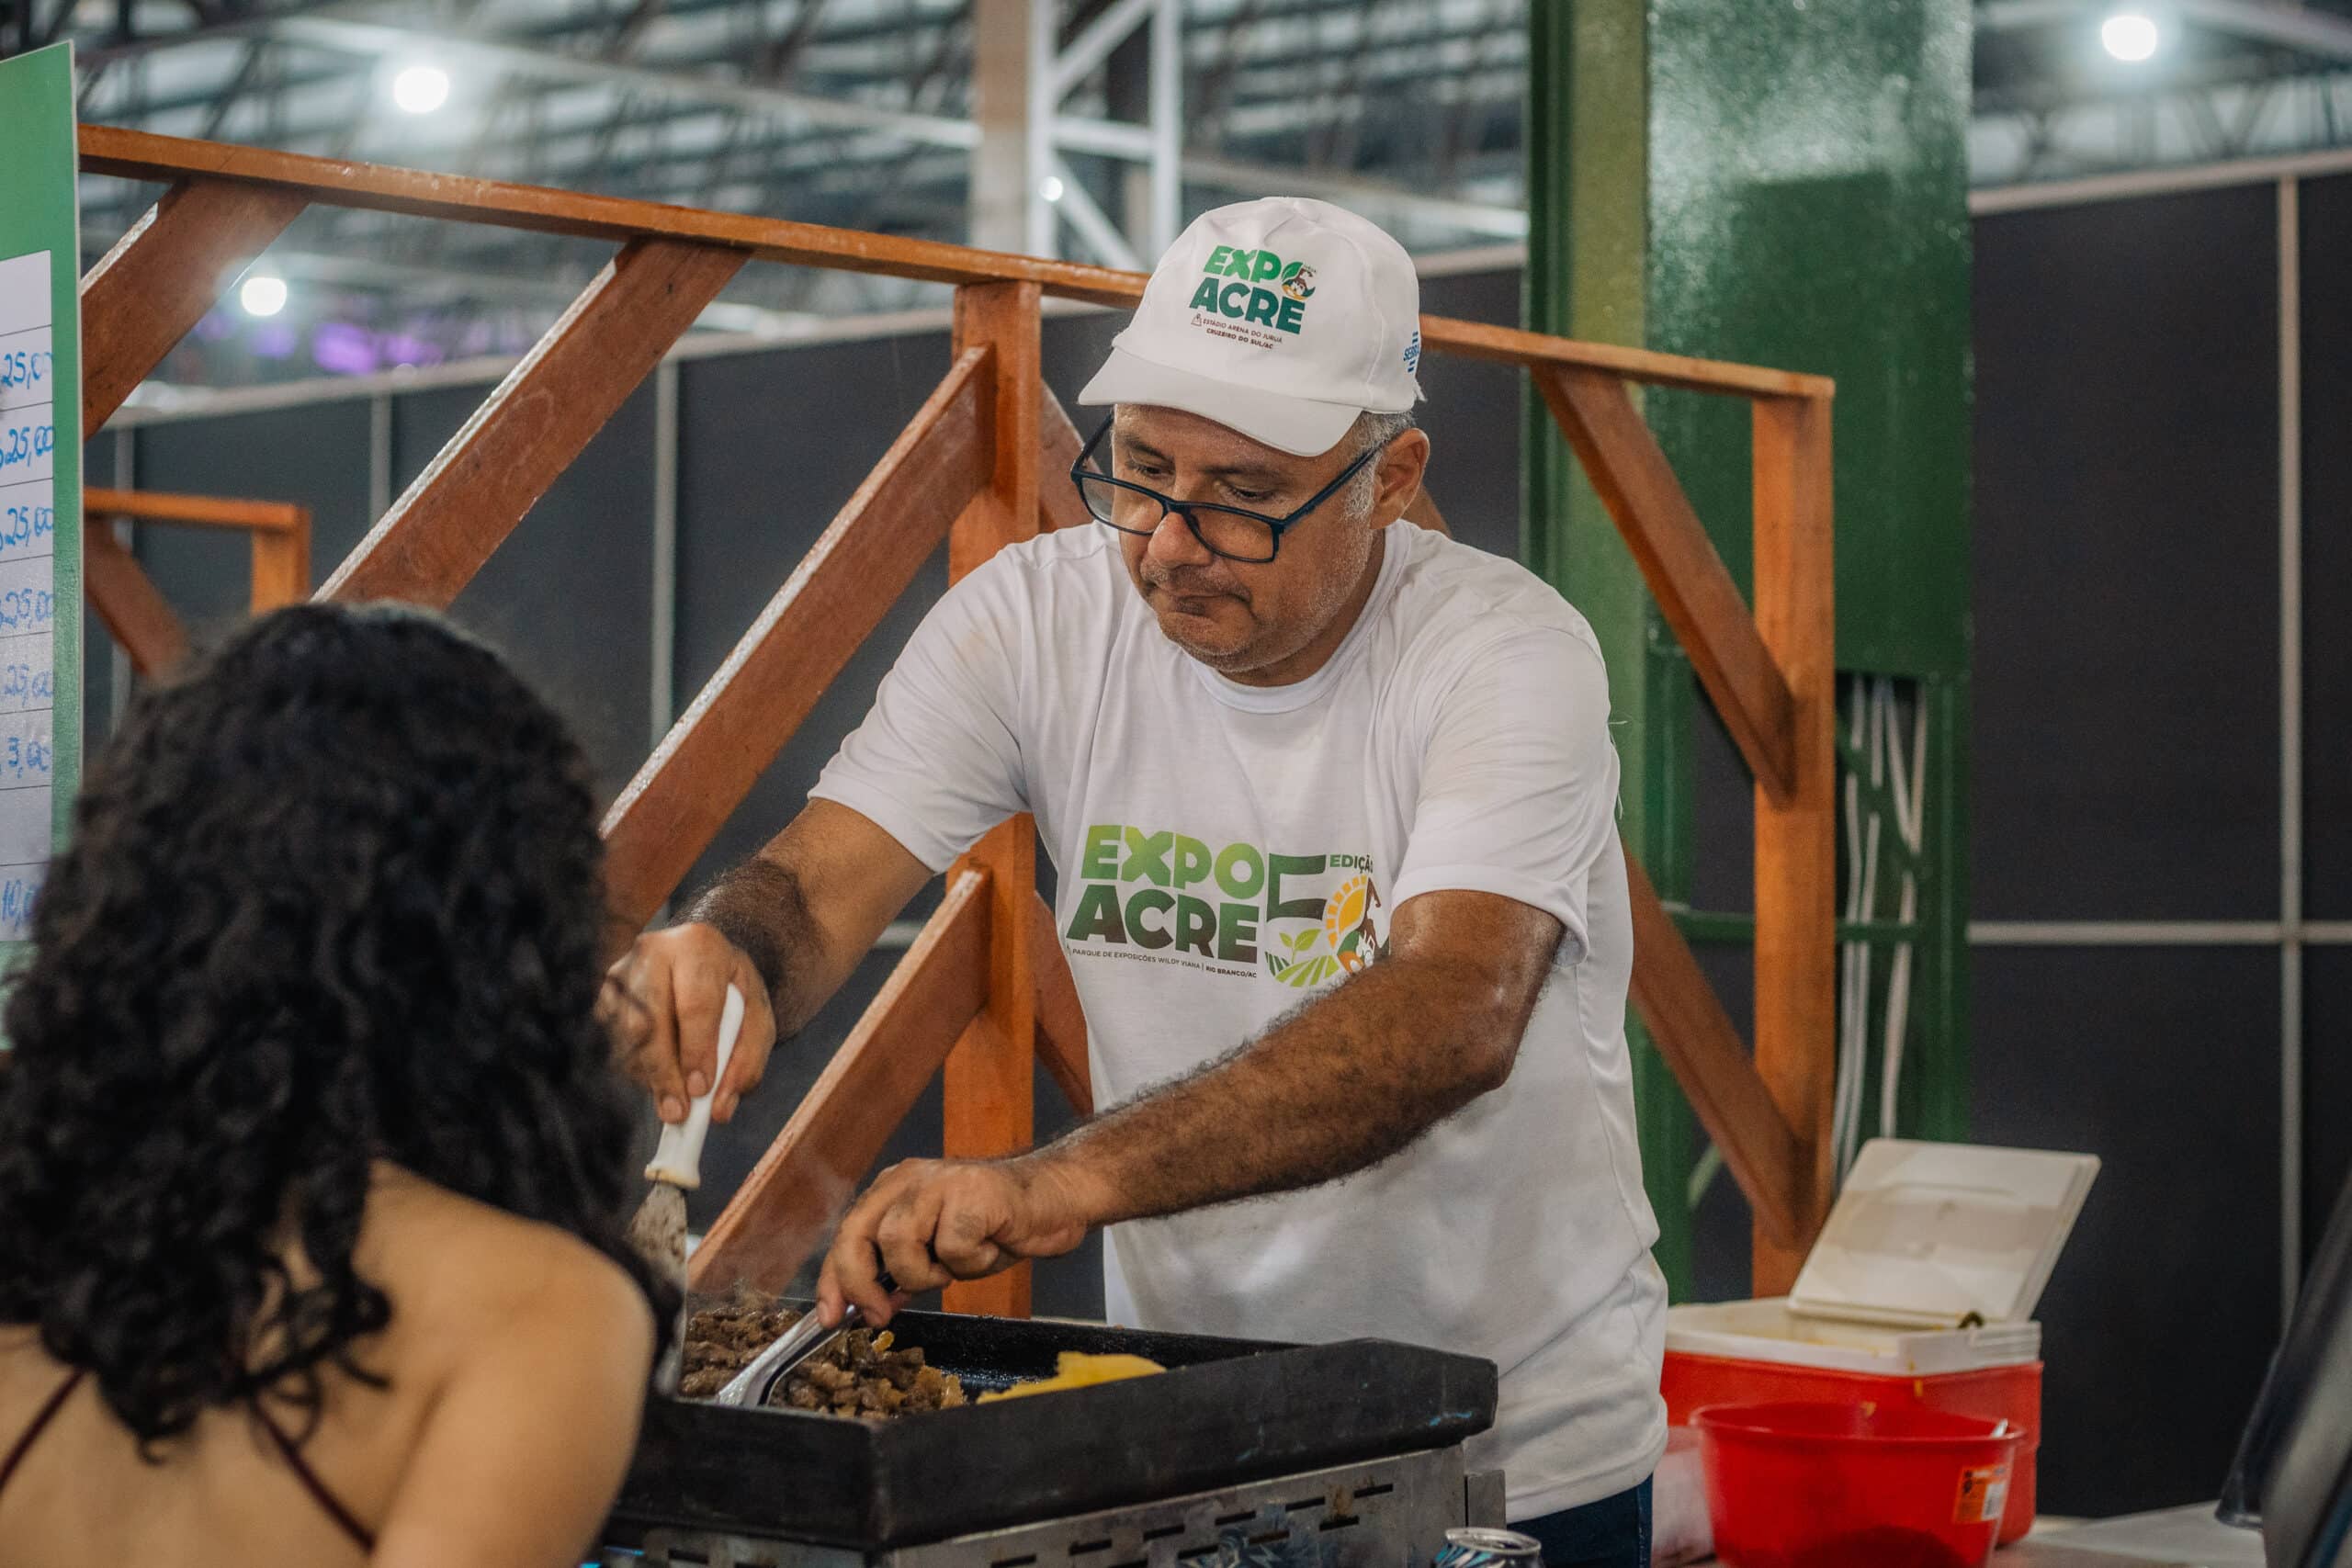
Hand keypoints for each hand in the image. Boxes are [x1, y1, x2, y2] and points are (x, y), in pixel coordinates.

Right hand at [601, 923, 777, 1124]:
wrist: (698, 960)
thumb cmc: (729, 991)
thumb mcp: (756, 1017)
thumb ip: (747, 1060)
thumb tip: (718, 1110)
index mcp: (699, 945)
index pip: (696, 1005)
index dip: (697, 1050)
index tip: (700, 1089)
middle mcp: (652, 952)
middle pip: (648, 1021)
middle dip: (664, 1073)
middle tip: (678, 1112)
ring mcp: (621, 973)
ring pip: (626, 1038)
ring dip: (650, 1077)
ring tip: (673, 1098)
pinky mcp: (602, 997)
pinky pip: (612, 1045)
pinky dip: (636, 1071)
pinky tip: (659, 1075)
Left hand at [817, 1157, 1097, 1326]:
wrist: (1053, 1199)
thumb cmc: (998, 1225)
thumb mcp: (940, 1252)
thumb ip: (904, 1270)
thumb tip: (871, 1304)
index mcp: (894, 1189)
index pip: (848, 1234)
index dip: (834, 1279)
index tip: (832, 1317)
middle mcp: (909, 1179)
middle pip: (859, 1234)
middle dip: (862, 1283)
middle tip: (881, 1314)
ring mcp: (939, 1181)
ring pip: (900, 1244)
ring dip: (930, 1272)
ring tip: (961, 1264)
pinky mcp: (971, 1191)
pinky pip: (952, 1247)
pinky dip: (973, 1262)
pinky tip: (992, 1246)